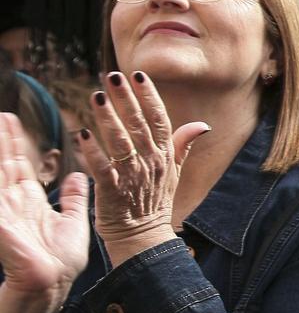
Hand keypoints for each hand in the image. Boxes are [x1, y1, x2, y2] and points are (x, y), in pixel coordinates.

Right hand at [0, 113, 88, 296]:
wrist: (52, 283)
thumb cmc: (62, 260)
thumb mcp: (72, 221)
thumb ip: (73, 198)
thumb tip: (78, 176)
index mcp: (29, 201)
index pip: (18, 165)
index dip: (14, 143)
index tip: (11, 120)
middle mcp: (13, 201)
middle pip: (5, 163)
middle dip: (3, 139)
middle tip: (2, 114)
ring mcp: (3, 209)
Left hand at [75, 72, 207, 263]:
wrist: (143, 238)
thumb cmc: (154, 202)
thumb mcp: (174, 172)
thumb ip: (183, 145)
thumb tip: (202, 124)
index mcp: (166, 156)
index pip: (160, 119)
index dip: (149, 96)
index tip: (139, 75)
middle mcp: (152, 163)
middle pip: (139, 124)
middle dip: (126, 98)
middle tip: (113, 76)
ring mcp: (133, 176)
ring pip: (120, 141)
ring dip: (107, 117)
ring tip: (96, 95)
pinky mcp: (113, 190)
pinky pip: (102, 167)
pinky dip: (92, 151)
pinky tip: (82, 133)